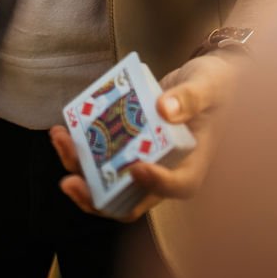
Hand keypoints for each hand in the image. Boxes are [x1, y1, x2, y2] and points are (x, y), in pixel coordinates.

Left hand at [49, 53, 240, 221]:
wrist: (207, 78)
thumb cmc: (216, 86)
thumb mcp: (208, 86)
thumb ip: (190, 97)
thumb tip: (165, 109)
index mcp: (192, 164)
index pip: (176, 186)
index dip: (154, 184)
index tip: (136, 167)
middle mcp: (165, 170)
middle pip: (129, 199)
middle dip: (95, 195)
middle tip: (70, 181)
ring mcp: (145, 160)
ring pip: (107, 181)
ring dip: (79, 168)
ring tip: (60, 140)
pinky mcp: (129, 145)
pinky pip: (102, 155)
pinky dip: (81, 147)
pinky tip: (65, 128)